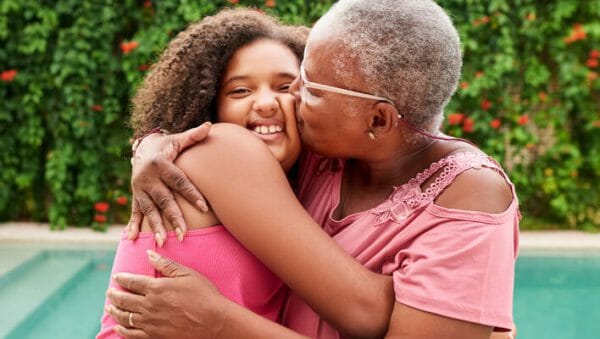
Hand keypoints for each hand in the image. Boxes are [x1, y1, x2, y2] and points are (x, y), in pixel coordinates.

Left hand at [106, 250, 228, 338]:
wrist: (214, 322)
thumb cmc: (204, 295)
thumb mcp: (188, 274)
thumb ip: (166, 264)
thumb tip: (149, 254)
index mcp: (157, 288)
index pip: (132, 281)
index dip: (122, 279)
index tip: (116, 277)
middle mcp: (149, 305)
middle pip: (124, 300)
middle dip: (114, 295)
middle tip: (109, 292)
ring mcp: (150, 323)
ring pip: (125, 317)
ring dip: (115, 312)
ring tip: (109, 308)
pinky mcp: (154, 337)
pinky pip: (132, 335)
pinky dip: (122, 331)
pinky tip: (118, 328)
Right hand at [128, 122, 211, 243]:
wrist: (142, 147)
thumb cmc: (167, 146)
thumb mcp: (178, 139)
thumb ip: (194, 136)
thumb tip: (210, 125)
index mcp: (160, 164)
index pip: (179, 181)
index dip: (191, 194)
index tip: (204, 207)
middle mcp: (148, 177)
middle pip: (164, 200)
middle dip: (174, 217)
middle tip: (184, 234)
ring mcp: (139, 188)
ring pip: (149, 210)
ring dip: (156, 226)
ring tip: (163, 241)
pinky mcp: (135, 195)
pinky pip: (134, 212)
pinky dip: (133, 226)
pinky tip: (132, 239)